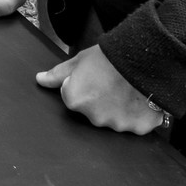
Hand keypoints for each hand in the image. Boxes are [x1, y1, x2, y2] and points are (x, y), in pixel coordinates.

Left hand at [36, 44, 167, 134]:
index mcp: (74, 101)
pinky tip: (141, 98)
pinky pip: (137, 124)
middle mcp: (94, 118)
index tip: (95, 77)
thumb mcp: (78, 61)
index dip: (84, 85)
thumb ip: (57, 74)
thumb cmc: (109, 57)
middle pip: (94, 112)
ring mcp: (117, 125)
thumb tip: (40, 80)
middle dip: (101, 101)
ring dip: (120, 109)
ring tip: (128, 89)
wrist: (144, 58)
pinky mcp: (140, 128)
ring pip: (116, 119)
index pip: (74, 97)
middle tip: (112, 83)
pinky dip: (139, 115)